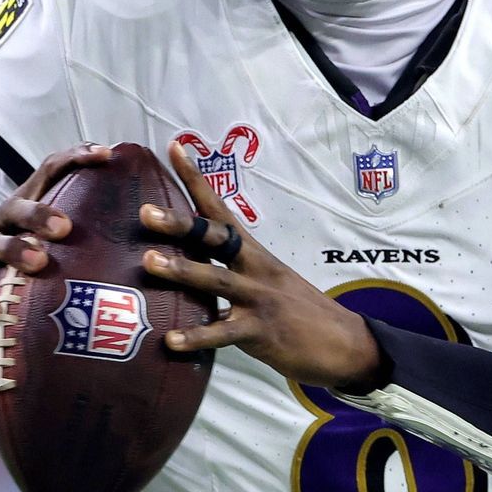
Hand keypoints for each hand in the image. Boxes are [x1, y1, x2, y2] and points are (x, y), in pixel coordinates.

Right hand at [0, 143, 111, 337]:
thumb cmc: (28, 264)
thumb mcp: (51, 241)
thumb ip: (85, 229)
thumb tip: (147, 223)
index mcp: (26, 204)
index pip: (48, 171)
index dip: (75, 158)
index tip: (106, 155)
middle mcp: (1, 221)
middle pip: (16, 206)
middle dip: (40, 213)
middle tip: (66, 228)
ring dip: (16, 251)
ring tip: (38, 263)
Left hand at [140, 141, 382, 391]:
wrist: (346, 344)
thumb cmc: (300, 313)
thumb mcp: (269, 281)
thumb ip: (232, 271)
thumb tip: (189, 265)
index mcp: (254, 253)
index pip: (220, 209)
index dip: (196, 179)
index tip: (174, 147)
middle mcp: (255, 268)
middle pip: (215, 238)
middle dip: (180, 224)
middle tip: (146, 211)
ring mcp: (259, 299)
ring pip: (216, 280)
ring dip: (182, 270)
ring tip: (149, 262)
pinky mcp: (262, 332)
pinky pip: (224, 333)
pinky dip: (198, 337)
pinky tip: (171, 340)